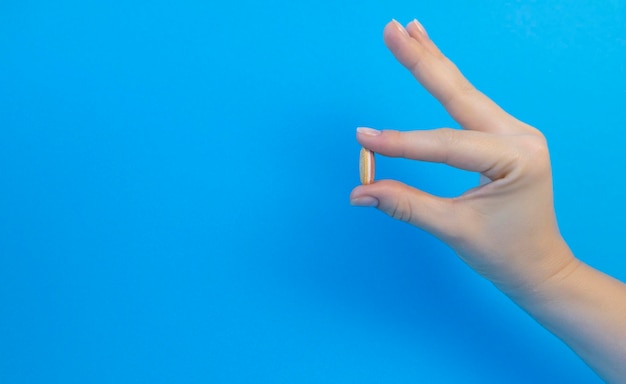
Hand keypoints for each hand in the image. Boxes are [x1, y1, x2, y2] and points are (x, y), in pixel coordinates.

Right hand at [350, 20, 576, 294]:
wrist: (538, 266)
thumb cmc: (505, 253)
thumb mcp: (455, 230)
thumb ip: (406, 205)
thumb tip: (360, 192)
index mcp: (517, 158)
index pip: (446, 145)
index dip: (401, 143)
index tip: (363, 139)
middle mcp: (520, 135)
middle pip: (460, 94)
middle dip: (423, 62)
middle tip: (392, 29)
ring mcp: (514, 132)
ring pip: (464, 92)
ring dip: (433, 63)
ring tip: (409, 32)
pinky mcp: (503, 136)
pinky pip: (468, 105)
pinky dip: (445, 82)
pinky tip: (431, 59)